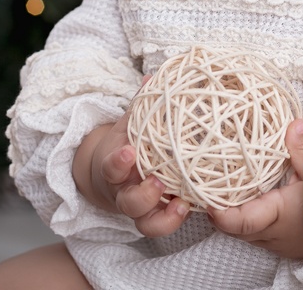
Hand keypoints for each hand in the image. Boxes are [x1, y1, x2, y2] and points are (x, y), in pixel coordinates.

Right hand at [74, 100, 190, 237]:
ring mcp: (141, 208)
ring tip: (181, 204)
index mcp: (115, 168)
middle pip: (128, 204)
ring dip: (163, 218)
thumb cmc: (129, 142)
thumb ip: (141, 104)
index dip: (118, 163)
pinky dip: (175, 220)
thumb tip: (154, 75)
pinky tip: (192, 207)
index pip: (110, 168)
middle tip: (159, 182)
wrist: (115, 173)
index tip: (129, 151)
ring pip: (145, 224)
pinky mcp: (157, 215)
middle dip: (143, 196)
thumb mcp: (131, 123)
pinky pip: (163, 226)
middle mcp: (125, 191)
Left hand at [208, 120, 302, 259]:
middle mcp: (272, 235)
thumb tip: (292, 122)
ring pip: (244, 235)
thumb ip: (302, 148)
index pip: (237, 220)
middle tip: (210, 187)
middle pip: (234, 230)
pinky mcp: (284, 247)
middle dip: (221, 212)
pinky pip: (257, 238)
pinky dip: (249, 223)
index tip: (203, 195)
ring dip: (235, 218)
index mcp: (277, 215)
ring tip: (228, 193)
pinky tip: (252, 204)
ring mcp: (277, 244)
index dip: (217, 211)